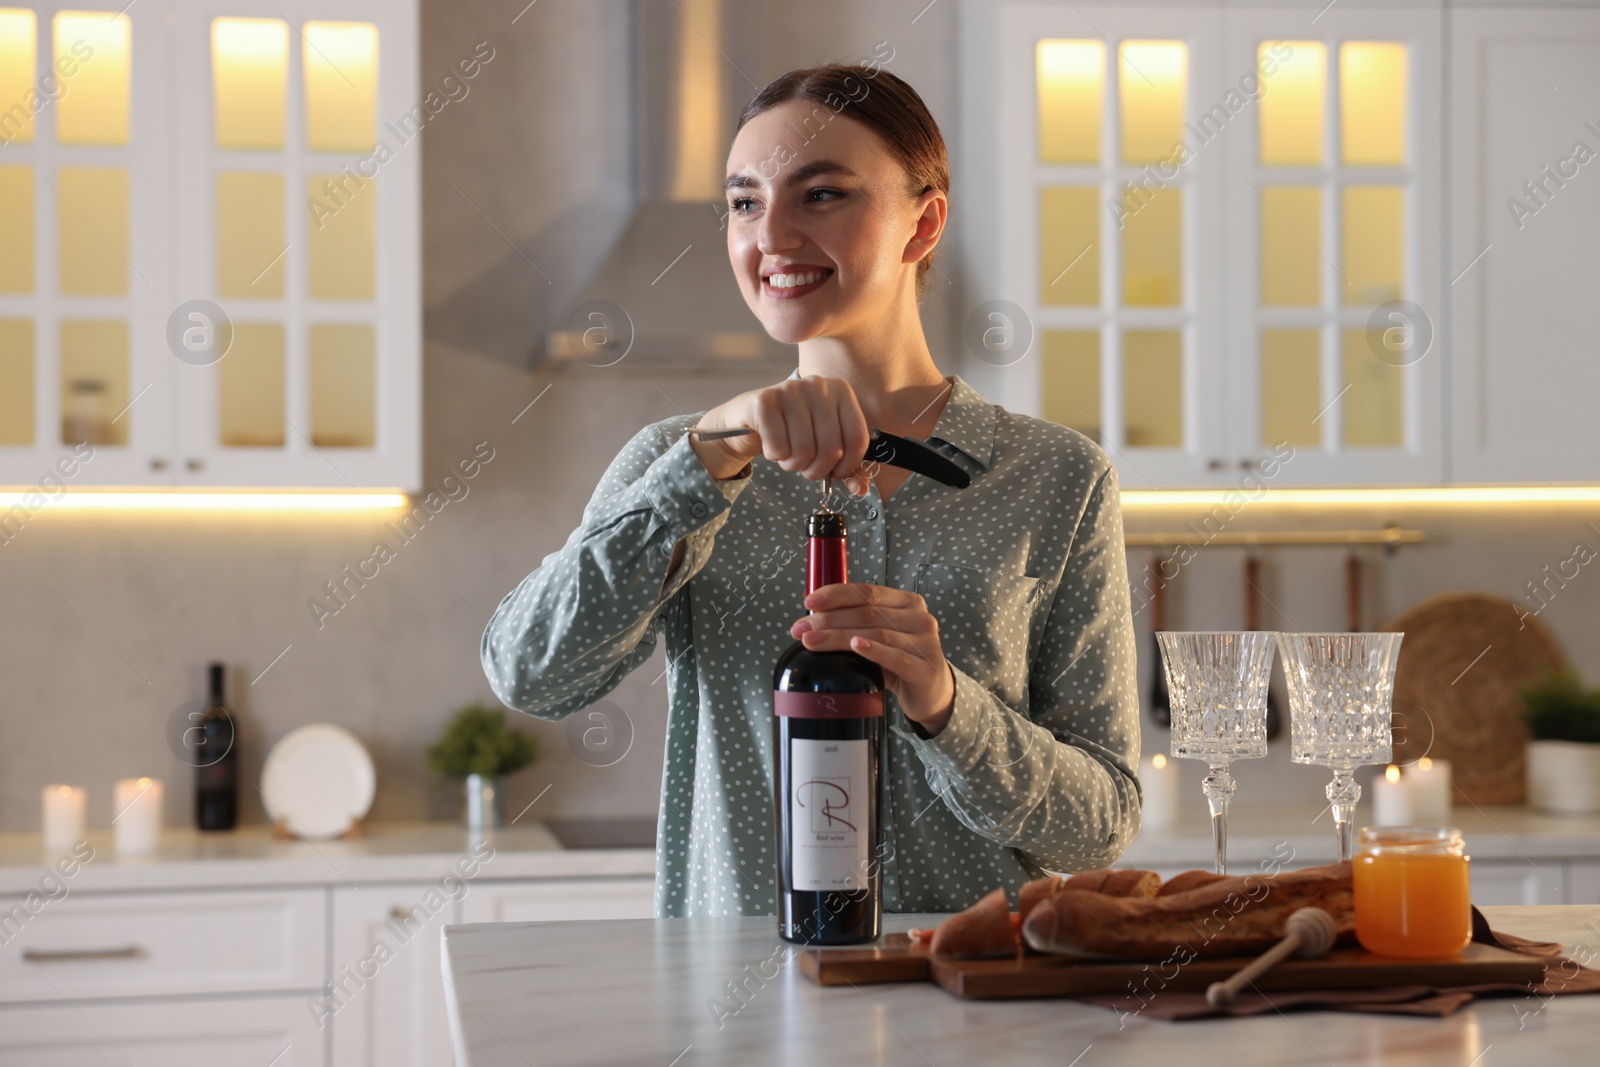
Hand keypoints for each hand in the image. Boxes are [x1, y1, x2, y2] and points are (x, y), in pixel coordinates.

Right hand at [689, 375, 874, 493]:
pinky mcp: (763, 400)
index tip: (834, 473)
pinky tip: (770, 444)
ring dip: (793, 464)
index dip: (848, 467)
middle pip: (832, 449)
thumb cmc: (793, 432)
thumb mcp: (824, 445)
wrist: (749, 420)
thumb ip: (847, 467)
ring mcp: (790, 389)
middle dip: (816, 470)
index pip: (857, 439)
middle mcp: (818, 384)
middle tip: (804, 466)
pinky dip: (774, 456)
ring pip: (804, 451)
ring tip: (787, 454)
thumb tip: (861, 489)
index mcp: (841, 390)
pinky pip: (778, 447)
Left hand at [790, 583, 956, 735]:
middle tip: (801, 629)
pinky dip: (874, 651)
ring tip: (812, 641)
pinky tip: (855, 646)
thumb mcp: (880, 636)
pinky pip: (896, 657)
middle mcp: (919, 617)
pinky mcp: (926, 669)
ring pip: (877, 633)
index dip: (837, 594)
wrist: (930, 693)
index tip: (809, 602)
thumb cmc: (899, 661)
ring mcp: (926, 643)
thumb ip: (855, 622)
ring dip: (839, 636)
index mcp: (906, 602)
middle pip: (868, 612)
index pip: (868, 591)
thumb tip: (811, 615)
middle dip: (829, 619)